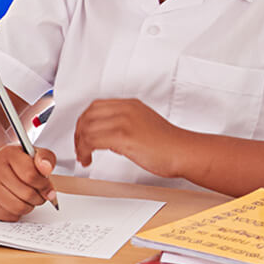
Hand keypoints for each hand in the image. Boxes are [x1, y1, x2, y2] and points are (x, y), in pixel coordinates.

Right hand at [0, 144, 57, 220]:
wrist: (0, 168)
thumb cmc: (21, 164)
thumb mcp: (36, 155)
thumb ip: (46, 158)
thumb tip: (45, 168)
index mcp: (8, 153)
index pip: (31, 175)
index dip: (45, 185)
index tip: (48, 188)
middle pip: (27, 194)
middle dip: (39, 197)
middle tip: (39, 193)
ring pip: (19, 207)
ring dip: (29, 206)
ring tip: (28, 198)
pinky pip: (8, 215)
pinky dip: (17, 213)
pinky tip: (15, 202)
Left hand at [74, 98, 188, 178]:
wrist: (186, 152)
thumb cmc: (169, 144)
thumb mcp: (144, 123)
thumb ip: (124, 123)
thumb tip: (105, 133)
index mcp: (129, 104)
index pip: (94, 107)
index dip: (83, 121)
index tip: (81, 134)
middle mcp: (124, 109)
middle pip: (87, 116)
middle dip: (78, 133)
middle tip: (79, 147)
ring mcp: (123, 121)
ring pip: (87, 128)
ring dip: (79, 144)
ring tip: (83, 156)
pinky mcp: (123, 136)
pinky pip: (92, 140)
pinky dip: (84, 150)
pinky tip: (88, 158)